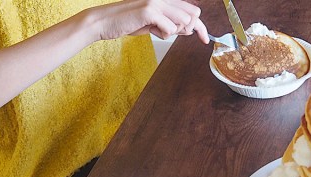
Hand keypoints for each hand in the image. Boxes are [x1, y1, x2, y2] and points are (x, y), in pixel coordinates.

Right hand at [85, 0, 208, 43]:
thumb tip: (190, 29)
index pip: (192, 10)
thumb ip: (171, 24)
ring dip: (172, 32)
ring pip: (183, 22)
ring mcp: (156, 2)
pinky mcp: (149, 10)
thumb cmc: (128, 22)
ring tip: (155, 30)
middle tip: (168, 32)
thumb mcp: (154, 23)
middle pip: (193, 15)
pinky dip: (162, 35)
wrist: (105, 22)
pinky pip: (169, 29)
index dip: (201, 27)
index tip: (205, 40)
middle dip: (186, 30)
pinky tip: (150, 30)